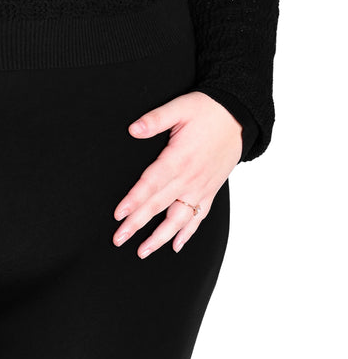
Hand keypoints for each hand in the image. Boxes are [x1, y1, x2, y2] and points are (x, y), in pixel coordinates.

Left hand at [112, 91, 242, 257]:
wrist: (238, 116)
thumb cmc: (207, 110)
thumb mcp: (179, 107)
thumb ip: (155, 119)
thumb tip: (133, 129)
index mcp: (178, 158)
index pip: (151, 184)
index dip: (134, 200)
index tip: (119, 215)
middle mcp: (190, 178)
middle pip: (159, 205)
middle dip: (137, 224)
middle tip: (119, 238)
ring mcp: (201, 187)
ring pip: (178, 218)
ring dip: (160, 237)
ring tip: (143, 251)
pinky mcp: (211, 190)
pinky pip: (198, 216)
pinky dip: (187, 232)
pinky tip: (176, 245)